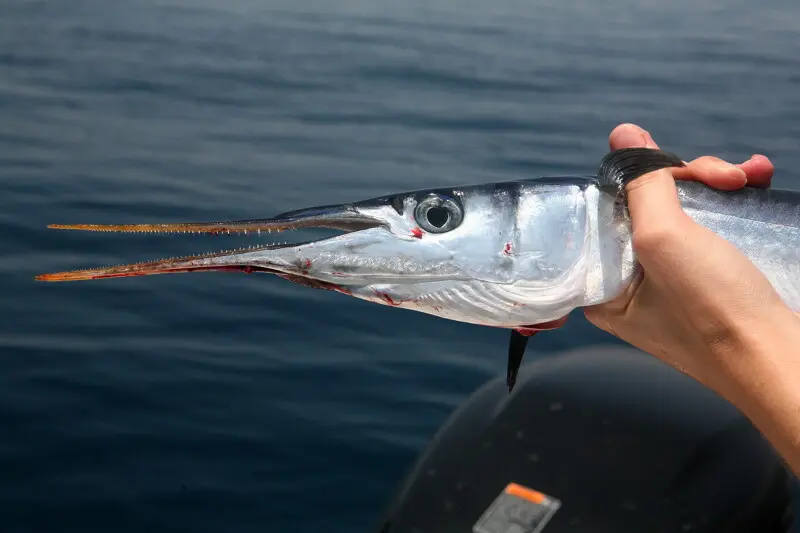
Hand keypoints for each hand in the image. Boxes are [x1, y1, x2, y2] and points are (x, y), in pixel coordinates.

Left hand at [584, 124, 793, 392]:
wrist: (785, 358)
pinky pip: (716, 226)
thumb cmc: (716, 311)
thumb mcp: (663, 239)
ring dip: (715, 183)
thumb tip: (623, 135)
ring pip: (686, 211)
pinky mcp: (716, 278)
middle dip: (685, 180)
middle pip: (646, 207)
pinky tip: (759, 179)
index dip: (632, 183)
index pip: (603, 215)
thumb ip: (641, 185)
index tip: (661, 168)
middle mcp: (634, 287)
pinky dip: (736, 199)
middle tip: (719, 176)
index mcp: (605, 288)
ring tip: (746, 177)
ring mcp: (677, 283)